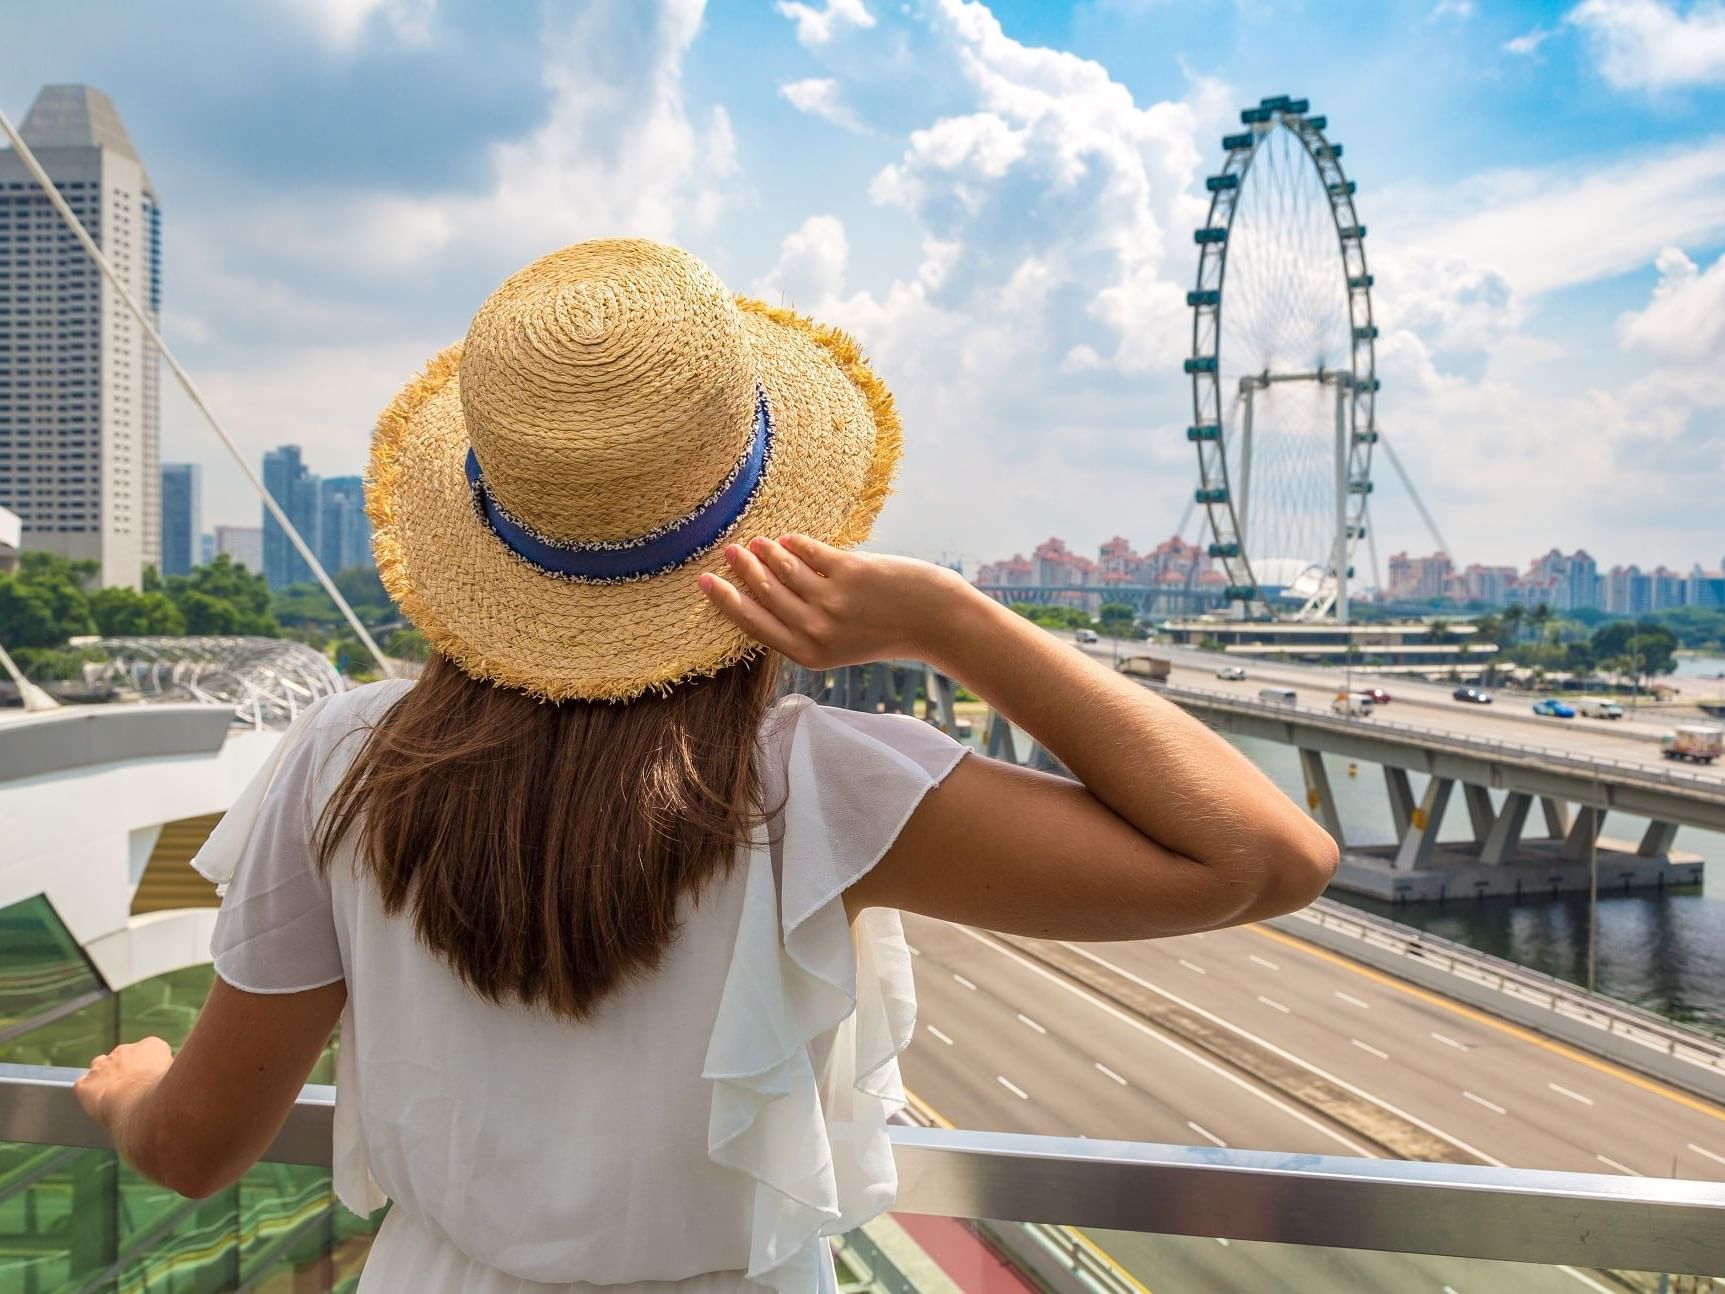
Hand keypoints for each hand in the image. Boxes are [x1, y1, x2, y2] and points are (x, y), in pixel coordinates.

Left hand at [75, 1036, 172, 1127]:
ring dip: (105, 1079)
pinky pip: (83, 1086)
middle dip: (127, 1072)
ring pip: (100, 1067)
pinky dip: (88, 1094)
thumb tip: (175, 1080)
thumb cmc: (166, 1096)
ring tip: (115, 1099)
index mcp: (152, 1046)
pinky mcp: (84, 1084)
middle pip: (124, 1058)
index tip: (154, 1081)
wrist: (142, 1109)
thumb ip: (172, 1073)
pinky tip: (97, 1105)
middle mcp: (125, 1050)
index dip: (152, 1068)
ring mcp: (102, 1066)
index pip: (151, 1051)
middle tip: (135, 1093)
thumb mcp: (178, 1078)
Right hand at [700, 535, 970, 670]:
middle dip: (742, 570)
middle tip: (727, 551)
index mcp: (809, 653)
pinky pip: (810, 553)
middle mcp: (816, 630)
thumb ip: (806, 628)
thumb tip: (768, 593)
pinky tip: (788, 539)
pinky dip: (796, 544)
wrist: (934, 622)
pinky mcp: (850, 573)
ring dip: (766, 553)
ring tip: (756, 542)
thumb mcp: (840, 645)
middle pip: (764, 593)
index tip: (705, 581)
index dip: (726, 601)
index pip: (754, 624)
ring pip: (784, 570)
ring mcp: (832, 602)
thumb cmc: (886, 631)